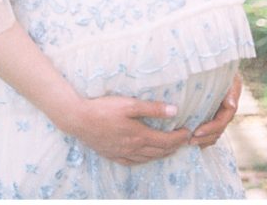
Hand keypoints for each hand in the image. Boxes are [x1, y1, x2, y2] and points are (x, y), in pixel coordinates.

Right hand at [63, 95, 190, 165]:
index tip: (188, 132)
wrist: (78, 119)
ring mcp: (122, 153)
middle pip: (159, 151)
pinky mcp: (113, 155)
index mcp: (139, 135)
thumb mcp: (129, 104)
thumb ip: (152, 108)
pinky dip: (144, 160)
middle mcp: (133, 148)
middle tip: (183, 140)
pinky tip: (145, 157)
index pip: (166, 141)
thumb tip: (174, 110)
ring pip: (147, 158)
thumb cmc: (103, 108)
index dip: (179, 138)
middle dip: (174, 146)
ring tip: (170, 148)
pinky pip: (133, 162)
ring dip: (162, 154)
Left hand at [189, 71, 241, 149]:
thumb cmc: (218, 67)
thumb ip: (230, 90)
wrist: (214, 63)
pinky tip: (190, 138)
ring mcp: (219, 113)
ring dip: (203, 140)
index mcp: (230, 102)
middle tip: (188, 140)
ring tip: (188, 141)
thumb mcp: (226, 75)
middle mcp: (226, 110)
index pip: (222, 121)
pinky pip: (209, 130)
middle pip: (218, 131)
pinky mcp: (211, 113)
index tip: (196, 132)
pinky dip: (202, 137)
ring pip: (214, 133)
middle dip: (204, 138)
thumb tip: (231, 105)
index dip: (210, 129)